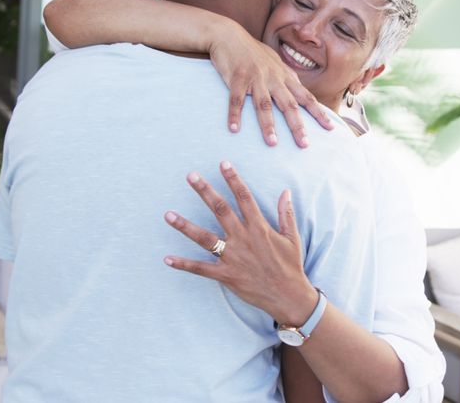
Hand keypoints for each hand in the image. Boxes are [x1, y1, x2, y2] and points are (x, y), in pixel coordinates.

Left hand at [163, 161, 319, 325]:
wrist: (288, 296)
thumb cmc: (290, 266)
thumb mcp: (292, 238)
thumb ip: (286, 214)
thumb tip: (285, 191)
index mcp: (259, 228)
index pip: (244, 197)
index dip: (234, 179)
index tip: (223, 164)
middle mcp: (243, 239)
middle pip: (221, 210)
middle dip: (205, 192)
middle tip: (191, 176)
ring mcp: (233, 257)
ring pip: (205, 238)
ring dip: (185, 226)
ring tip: (168, 215)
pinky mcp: (226, 275)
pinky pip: (201, 269)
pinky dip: (184, 264)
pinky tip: (167, 259)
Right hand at [209, 23, 333, 147]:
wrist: (229, 36)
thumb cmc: (252, 51)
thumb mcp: (274, 62)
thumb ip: (286, 76)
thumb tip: (298, 87)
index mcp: (284, 76)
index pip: (306, 97)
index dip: (318, 113)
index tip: (330, 127)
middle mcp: (273, 78)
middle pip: (289, 104)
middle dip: (297, 125)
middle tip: (304, 144)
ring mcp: (255, 78)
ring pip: (264, 104)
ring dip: (268, 125)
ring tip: (272, 142)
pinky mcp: (237, 78)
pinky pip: (236, 100)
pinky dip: (234, 115)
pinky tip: (234, 129)